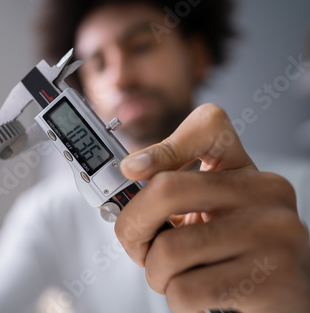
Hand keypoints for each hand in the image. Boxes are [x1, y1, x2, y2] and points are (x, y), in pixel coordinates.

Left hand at [116, 104, 309, 312]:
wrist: (291, 293)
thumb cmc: (238, 250)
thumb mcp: (212, 210)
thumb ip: (176, 192)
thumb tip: (130, 171)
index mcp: (246, 171)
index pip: (209, 126)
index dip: (162, 145)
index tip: (131, 169)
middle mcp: (265, 193)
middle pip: (166, 189)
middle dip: (132, 227)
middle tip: (138, 245)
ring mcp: (273, 234)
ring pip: (169, 250)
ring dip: (156, 273)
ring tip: (177, 275)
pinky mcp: (273, 280)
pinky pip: (186, 290)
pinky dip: (176, 299)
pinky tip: (199, 295)